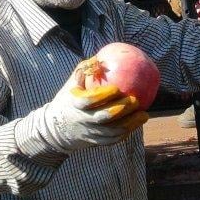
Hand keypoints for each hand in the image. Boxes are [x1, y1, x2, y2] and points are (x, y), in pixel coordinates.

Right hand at [15, 73, 148, 154]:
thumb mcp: (71, 85)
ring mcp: (90, 133)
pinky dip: (126, 132)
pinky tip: (137, 123)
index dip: (104, 95)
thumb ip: (84, 71)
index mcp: (75, 104)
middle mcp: (83, 120)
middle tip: (136, 100)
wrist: (56, 129)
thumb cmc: (68, 100)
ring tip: (144, 114)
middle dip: (122, 110)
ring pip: (112, 132)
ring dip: (130, 124)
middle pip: (104, 118)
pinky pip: (113, 139)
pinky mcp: (96, 142)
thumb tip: (100, 57)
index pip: (90, 101)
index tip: (117, 88)